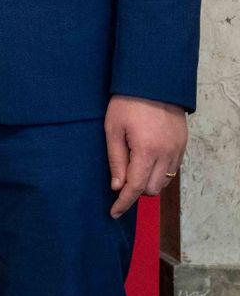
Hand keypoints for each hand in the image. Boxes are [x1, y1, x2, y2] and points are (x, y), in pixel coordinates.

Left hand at [105, 94, 186, 217]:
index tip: (113, 212)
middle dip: (136, 190)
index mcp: (147, 151)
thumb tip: (117, 186)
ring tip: (133, 167)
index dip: (124, 202)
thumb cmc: (127, 103)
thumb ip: (116, 159)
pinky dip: (160, 171)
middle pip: (153, 188)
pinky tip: (147, 160)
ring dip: (149, 182)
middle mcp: (166, 154)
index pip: (136, 187)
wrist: (154, 83)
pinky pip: (173, 169)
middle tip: (121, 178)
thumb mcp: (113, 129)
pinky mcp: (183, 145)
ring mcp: (178, 150)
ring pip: (165, 181)